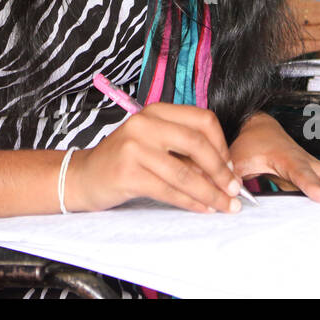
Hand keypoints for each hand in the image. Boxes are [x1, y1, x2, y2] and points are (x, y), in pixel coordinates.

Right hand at [66, 102, 242, 213]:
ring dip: (211, 192)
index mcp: (156, 111)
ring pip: (185, 172)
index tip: (231, 167)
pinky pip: (169, 190)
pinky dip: (191, 202)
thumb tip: (224, 170)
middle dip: (221, 171)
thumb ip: (183, 149)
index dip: (222, 145)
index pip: (202, 120)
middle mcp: (145, 124)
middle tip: (235, 190)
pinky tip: (202, 208)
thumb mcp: (153, 143)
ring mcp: (134, 147)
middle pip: (197, 143)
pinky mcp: (127, 173)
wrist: (84, 176)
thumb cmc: (124, 160)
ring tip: (225, 205)